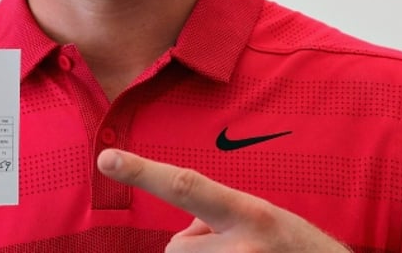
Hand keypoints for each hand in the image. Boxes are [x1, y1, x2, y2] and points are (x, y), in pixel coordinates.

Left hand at [97, 149, 348, 252]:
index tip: (106, 158)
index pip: (187, 186)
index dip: (144, 172)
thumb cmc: (295, 247)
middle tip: (240, 251)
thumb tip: (181, 241)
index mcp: (250, 215)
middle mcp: (241, 248)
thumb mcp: (262, 218)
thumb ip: (217, 217)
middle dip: (196, 248)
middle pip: (177, 248)